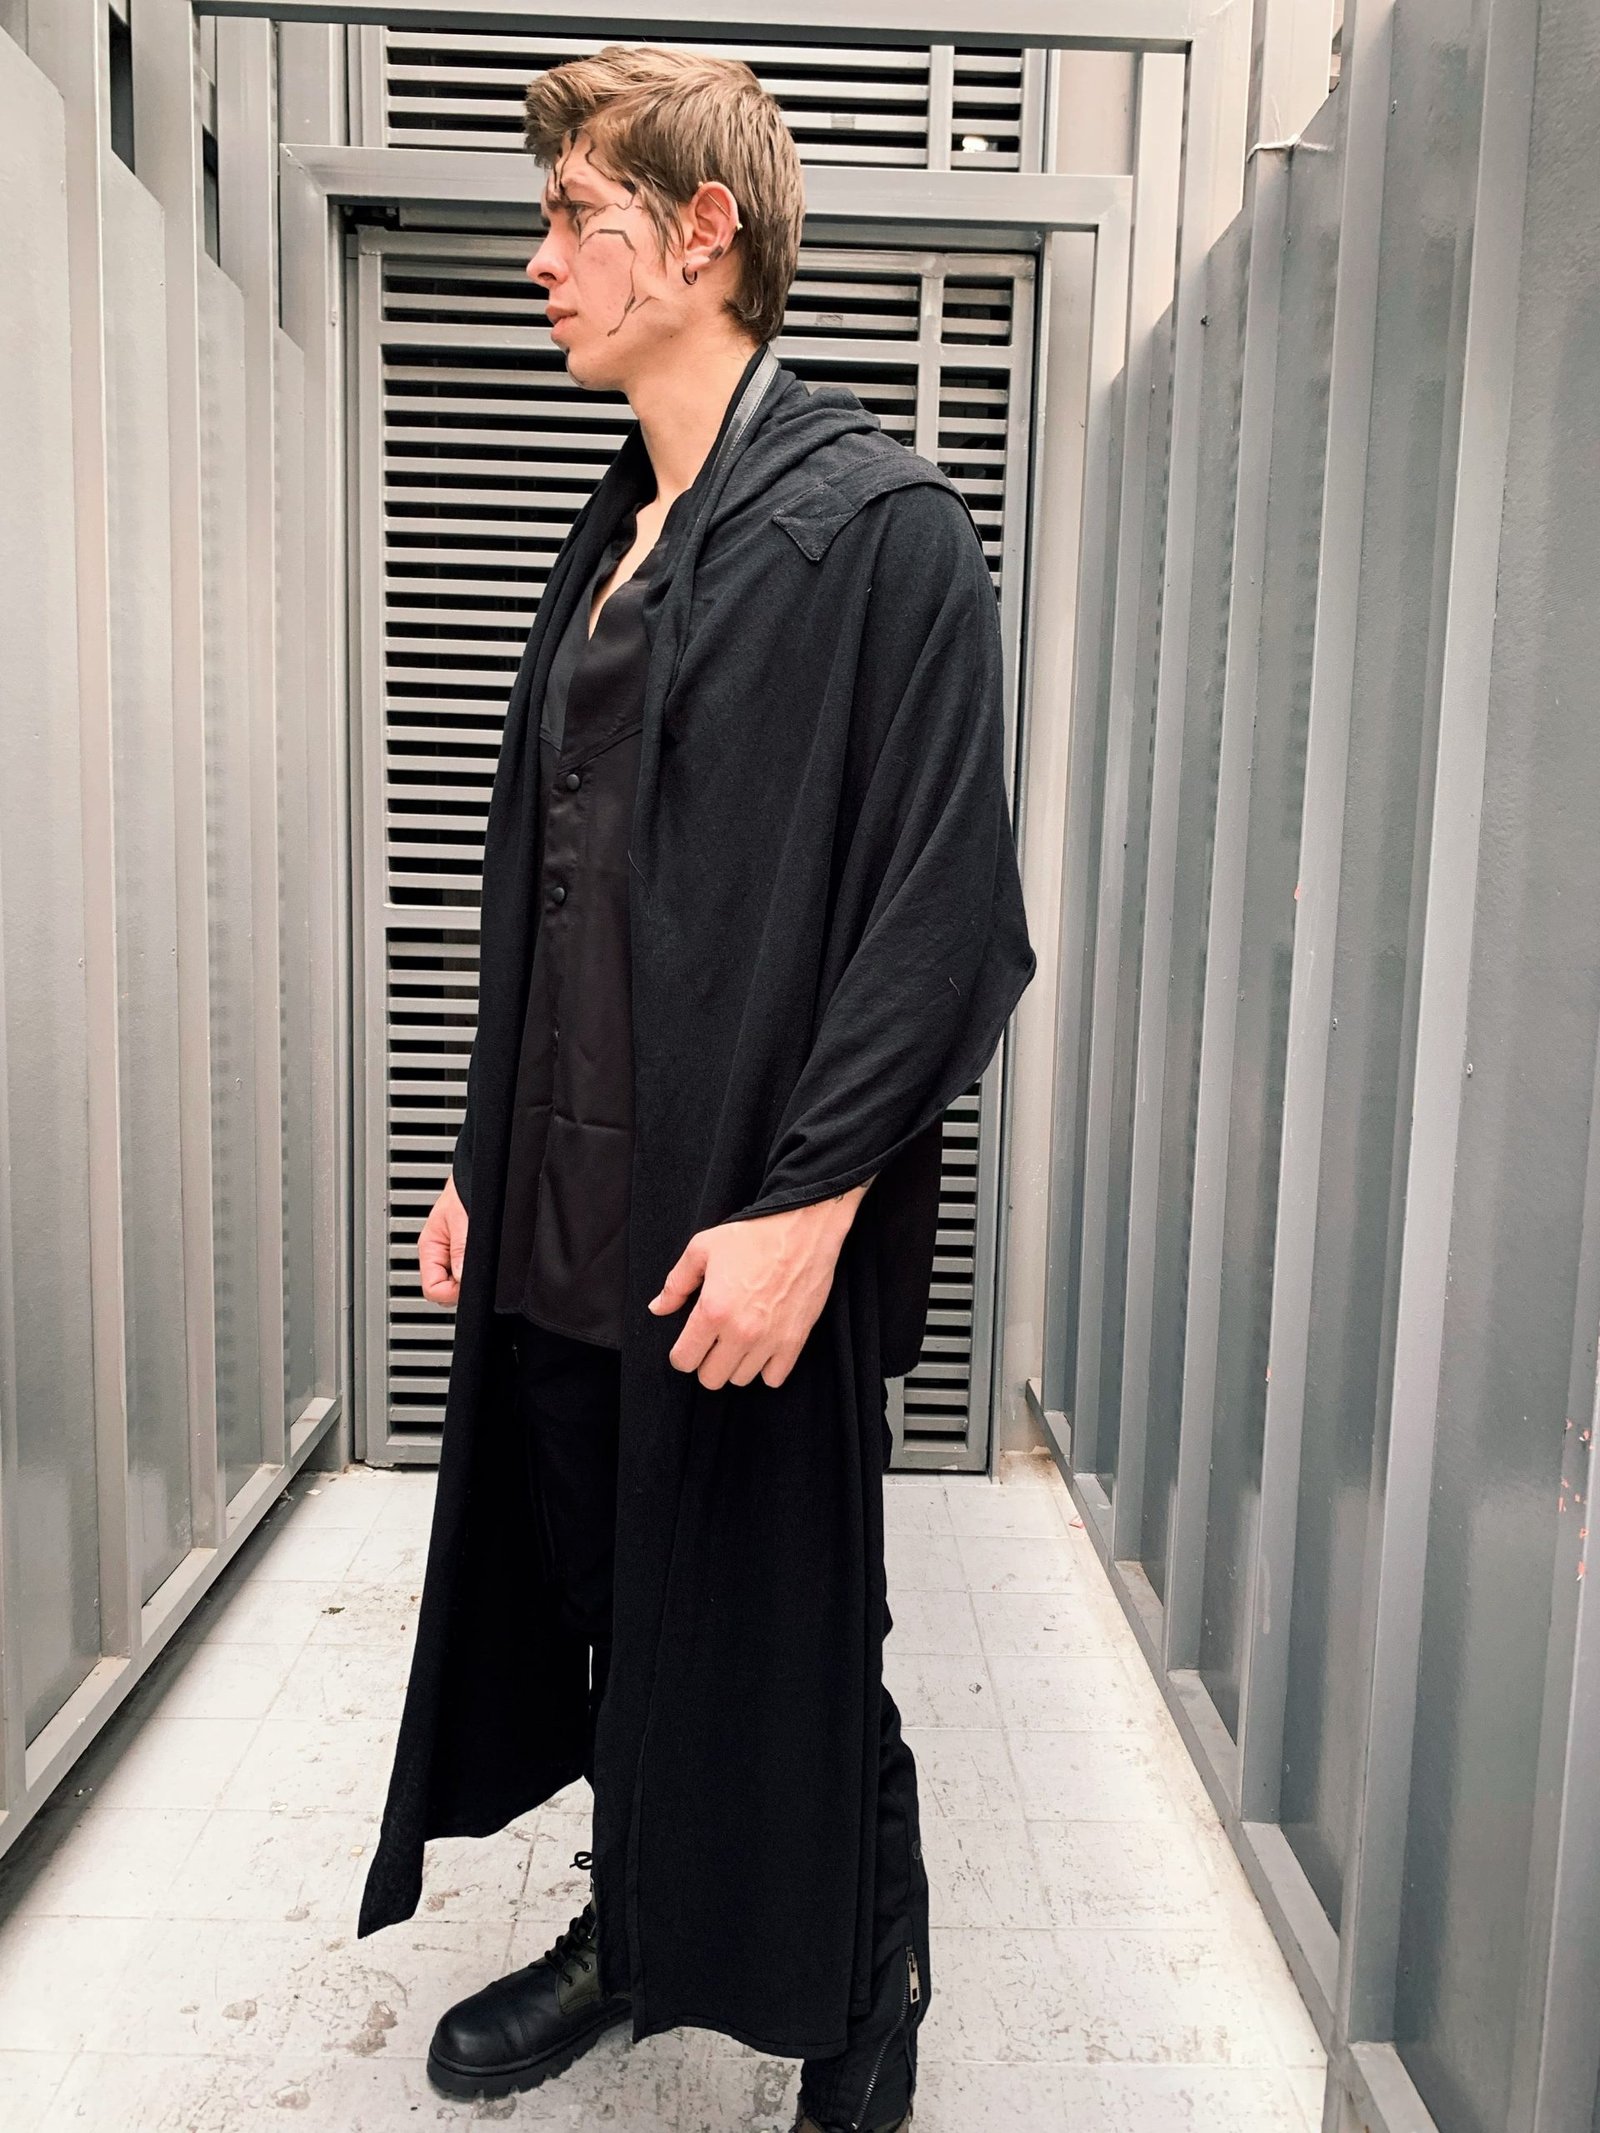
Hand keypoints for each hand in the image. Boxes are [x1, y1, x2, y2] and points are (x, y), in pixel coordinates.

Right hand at [419, 1174, 468, 1306]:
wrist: (477, 1175)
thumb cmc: (464, 1190)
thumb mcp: (461, 1219)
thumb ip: (460, 1249)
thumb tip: (461, 1278)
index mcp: (430, 1248)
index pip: (432, 1289)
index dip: (450, 1293)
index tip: (468, 1286)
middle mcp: (438, 1254)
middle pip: (443, 1290)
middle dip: (460, 1289)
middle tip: (477, 1275)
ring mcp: (450, 1255)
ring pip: (455, 1283)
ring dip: (468, 1280)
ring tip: (481, 1264)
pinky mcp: (464, 1253)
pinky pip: (466, 1273)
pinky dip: (474, 1271)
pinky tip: (484, 1260)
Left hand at [647, 1181, 872, 1388]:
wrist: (804, 1229)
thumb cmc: (753, 1235)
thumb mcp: (703, 1248)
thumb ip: (676, 1283)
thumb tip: (658, 1309)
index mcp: (713, 1310)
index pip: (684, 1360)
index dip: (681, 1353)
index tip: (690, 1341)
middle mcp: (740, 1332)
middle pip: (710, 1379)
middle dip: (706, 1362)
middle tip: (713, 1341)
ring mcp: (769, 1340)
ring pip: (740, 1380)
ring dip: (735, 1364)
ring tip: (739, 1340)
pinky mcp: (794, 1341)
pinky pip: (773, 1379)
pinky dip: (766, 1368)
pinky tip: (763, 1347)